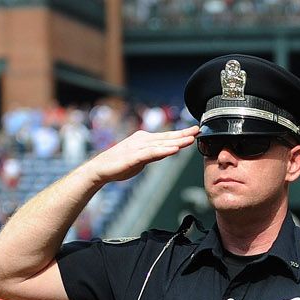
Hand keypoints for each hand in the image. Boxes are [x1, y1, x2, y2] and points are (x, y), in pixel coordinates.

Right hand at [83, 127, 199, 184]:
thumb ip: (154, 155)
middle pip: (166, 137)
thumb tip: (166, 152)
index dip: (181, 133)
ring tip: (190, 139)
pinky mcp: (134, 156)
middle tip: (198, 130)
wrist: (101, 169)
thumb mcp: (141, 159)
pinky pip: (152, 153)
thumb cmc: (120, 164)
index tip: (194, 131)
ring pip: (161, 143)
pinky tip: (174, 150)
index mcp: (144, 139)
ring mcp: (138, 147)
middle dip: (183, 134)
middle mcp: (142, 140)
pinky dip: (164, 151)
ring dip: (177, 141)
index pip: (166, 136)